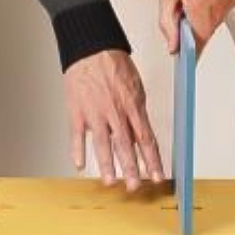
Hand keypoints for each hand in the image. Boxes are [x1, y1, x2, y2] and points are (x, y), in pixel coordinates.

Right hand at [63, 49, 165, 190]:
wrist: (91, 48)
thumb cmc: (113, 64)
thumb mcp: (135, 86)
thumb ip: (137, 113)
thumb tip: (140, 134)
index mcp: (132, 106)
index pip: (146, 139)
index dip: (152, 160)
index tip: (157, 176)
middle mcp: (115, 112)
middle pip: (126, 146)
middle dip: (132, 169)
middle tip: (136, 186)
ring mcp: (95, 113)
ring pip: (103, 144)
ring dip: (108, 165)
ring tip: (111, 182)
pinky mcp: (77, 111)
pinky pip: (77, 135)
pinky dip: (78, 151)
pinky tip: (80, 164)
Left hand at [159, 0, 234, 53]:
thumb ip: (168, 21)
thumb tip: (173, 44)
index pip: (199, 36)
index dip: (192, 47)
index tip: (190, 56)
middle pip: (209, 28)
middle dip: (197, 25)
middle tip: (187, 7)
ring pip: (219, 19)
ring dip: (207, 13)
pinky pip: (227, 7)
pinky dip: (217, 3)